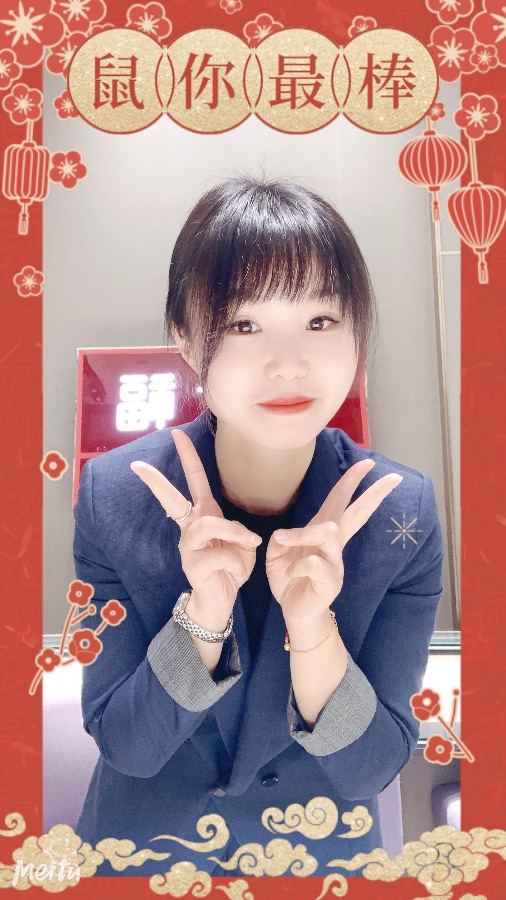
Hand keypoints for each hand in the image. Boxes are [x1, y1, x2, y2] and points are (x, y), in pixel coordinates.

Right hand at [130, 430, 261, 625]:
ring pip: (208, 524)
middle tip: (137, 465)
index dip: (188, 457)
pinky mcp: (192, 564)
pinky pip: (219, 553)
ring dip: (233, 533)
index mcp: (204, 515)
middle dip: (157, 481)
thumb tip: (233, 529)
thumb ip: (237, 530)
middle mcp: (191, 527)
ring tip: (249, 544)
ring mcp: (188, 545)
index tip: (176, 434)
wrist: (222, 598)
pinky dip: (235, 559)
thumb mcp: (243, 543)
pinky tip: (236, 569)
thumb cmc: (231, 566)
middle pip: (173, 499)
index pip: (195, 480)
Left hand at [265, 460, 402, 627]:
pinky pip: (314, 563)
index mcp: (322, 533)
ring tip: (285, 541)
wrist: (295, 613)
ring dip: (305, 533)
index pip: (339, 502)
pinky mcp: (331, 582)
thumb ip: (282, 538)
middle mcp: (334, 545)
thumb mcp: (278, 554)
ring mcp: (335, 563)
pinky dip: (297, 565)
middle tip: (391, 478)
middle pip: (355, 514)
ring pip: (330, 531)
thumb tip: (285, 534)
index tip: (366, 462)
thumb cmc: (291, 580)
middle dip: (372, 494)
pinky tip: (292, 574)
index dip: (351, 482)